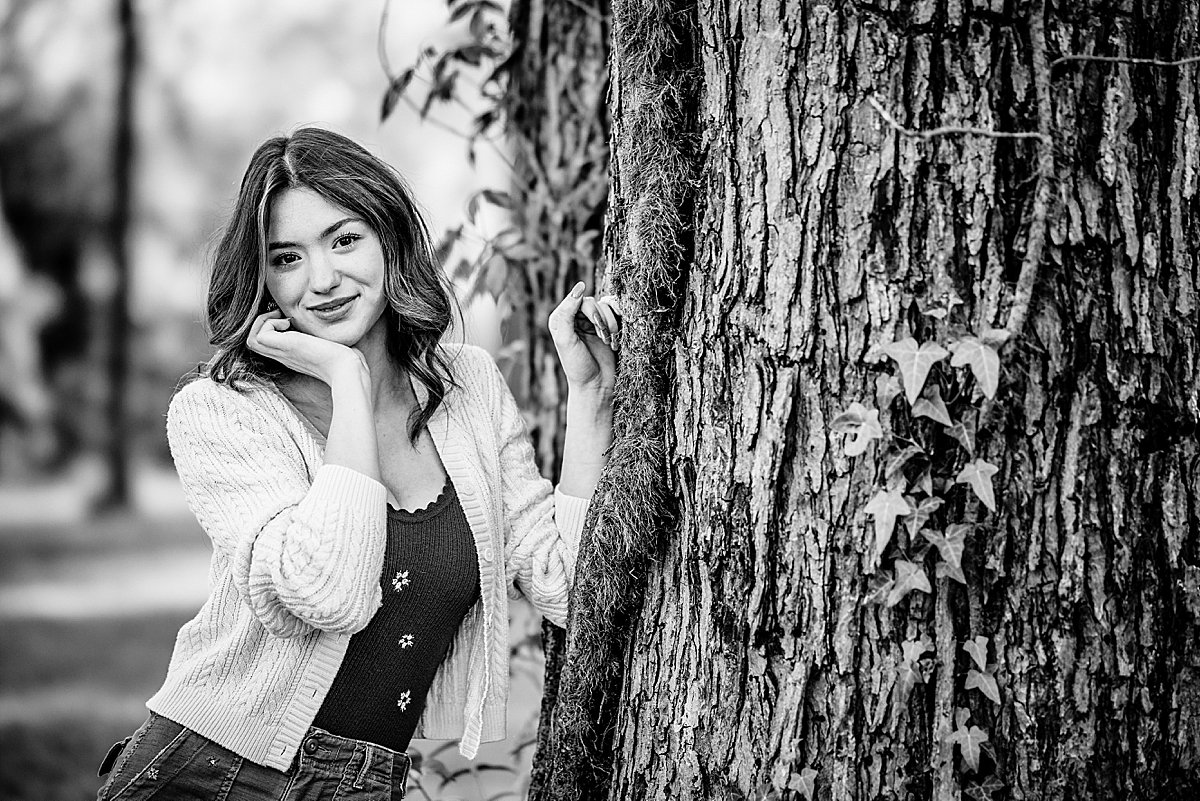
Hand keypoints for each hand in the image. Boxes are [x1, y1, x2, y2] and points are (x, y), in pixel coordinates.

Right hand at [246, 310, 365, 384]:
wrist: (349, 370)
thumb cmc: (348, 360)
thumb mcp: (333, 344)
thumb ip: (328, 336)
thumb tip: (337, 318)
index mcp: (294, 355)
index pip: (269, 342)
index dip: (273, 326)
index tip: (291, 318)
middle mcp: (285, 355)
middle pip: (255, 341)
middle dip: (265, 322)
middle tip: (284, 316)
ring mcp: (284, 353)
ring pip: (251, 339)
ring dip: (263, 322)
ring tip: (284, 318)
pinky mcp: (286, 347)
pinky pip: (257, 335)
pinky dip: (268, 323)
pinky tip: (288, 323)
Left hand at [548, 281, 622, 392]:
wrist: (597, 386)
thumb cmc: (578, 366)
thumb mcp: (567, 339)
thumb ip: (568, 312)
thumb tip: (579, 287)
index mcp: (561, 319)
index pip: (577, 299)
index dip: (589, 310)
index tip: (595, 325)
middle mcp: (576, 318)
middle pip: (594, 302)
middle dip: (601, 320)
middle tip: (603, 338)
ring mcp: (592, 322)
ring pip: (607, 307)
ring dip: (611, 324)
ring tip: (609, 342)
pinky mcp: (607, 328)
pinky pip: (616, 314)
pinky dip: (619, 325)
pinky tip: (615, 341)